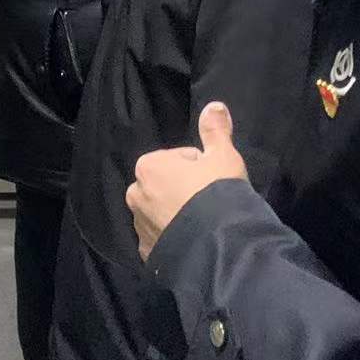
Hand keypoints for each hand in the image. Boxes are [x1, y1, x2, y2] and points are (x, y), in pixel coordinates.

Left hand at [127, 102, 248, 260]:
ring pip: (160, 213)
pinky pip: (161, 239)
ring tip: (203, 224)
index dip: (200, 168)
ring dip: (176, 215)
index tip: (214, 180)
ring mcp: (139, 226)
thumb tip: (214, 105)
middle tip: (209, 202)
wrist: (216, 246)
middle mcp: (136, 195)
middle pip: (165, 186)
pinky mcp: (147, 253)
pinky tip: (193, 241)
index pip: (179, 159)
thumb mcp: (223, 157)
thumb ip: (215, 130)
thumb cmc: (217, 193)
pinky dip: (173, 239)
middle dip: (183, 191)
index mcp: (148, 166)